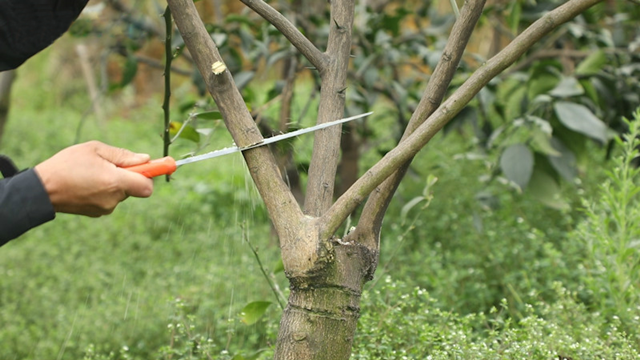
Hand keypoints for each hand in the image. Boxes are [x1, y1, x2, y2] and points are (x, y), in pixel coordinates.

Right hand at [34, 141, 153, 216]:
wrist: (41, 189)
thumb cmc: (67, 165)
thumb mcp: (94, 150)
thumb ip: (122, 155)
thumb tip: (145, 159)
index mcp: (115, 182)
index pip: (147, 186)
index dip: (152, 175)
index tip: (158, 166)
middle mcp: (113, 198)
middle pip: (135, 187)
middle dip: (129, 175)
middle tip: (112, 163)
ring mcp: (105, 208)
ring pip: (121, 192)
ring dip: (114, 182)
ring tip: (92, 172)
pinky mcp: (96, 213)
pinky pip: (109, 199)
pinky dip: (104, 190)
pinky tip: (87, 182)